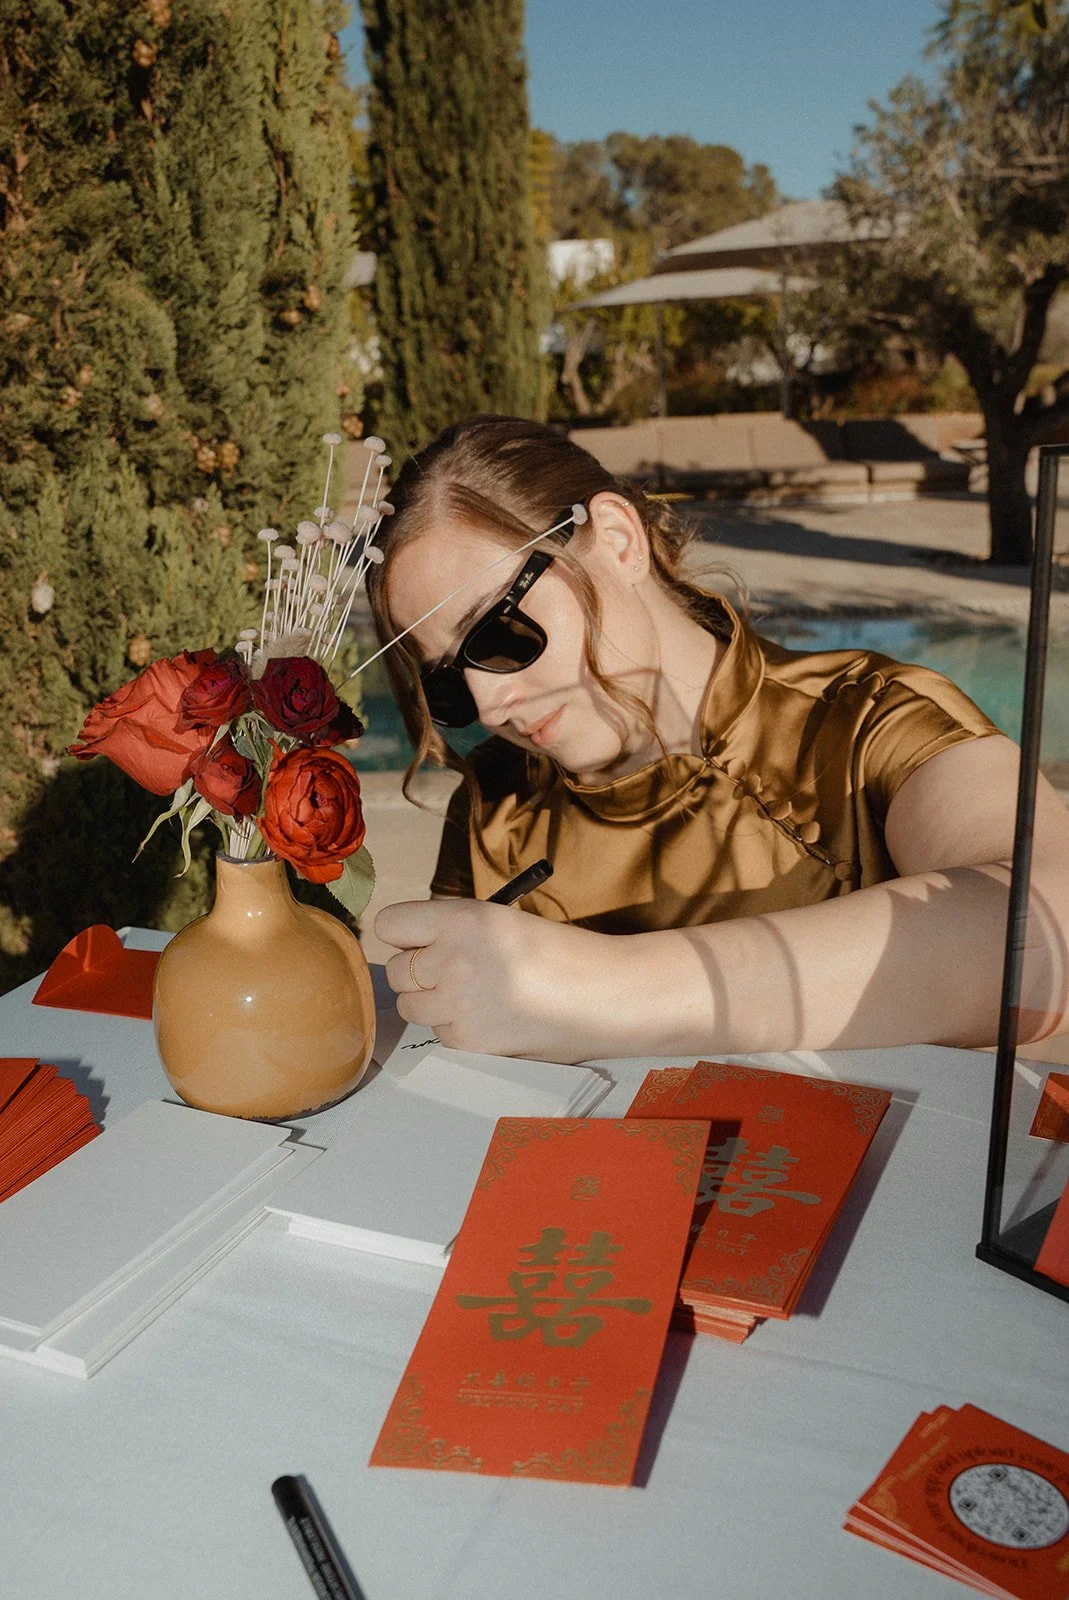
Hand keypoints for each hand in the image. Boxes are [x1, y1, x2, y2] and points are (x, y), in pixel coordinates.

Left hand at [375, 897, 612, 1060]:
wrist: (603, 995)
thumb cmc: (558, 954)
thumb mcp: (500, 921)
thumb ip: (452, 928)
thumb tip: (412, 943)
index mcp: (460, 920)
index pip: (389, 924)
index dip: (406, 934)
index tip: (420, 940)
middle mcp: (451, 960)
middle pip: (394, 970)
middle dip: (418, 972)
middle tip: (455, 971)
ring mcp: (456, 1005)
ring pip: (410, 1006)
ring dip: (432, 1003)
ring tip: (475, 997)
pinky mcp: (466, 1042)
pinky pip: (438, 1033)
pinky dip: (457, 1029)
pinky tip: (493, 1020)